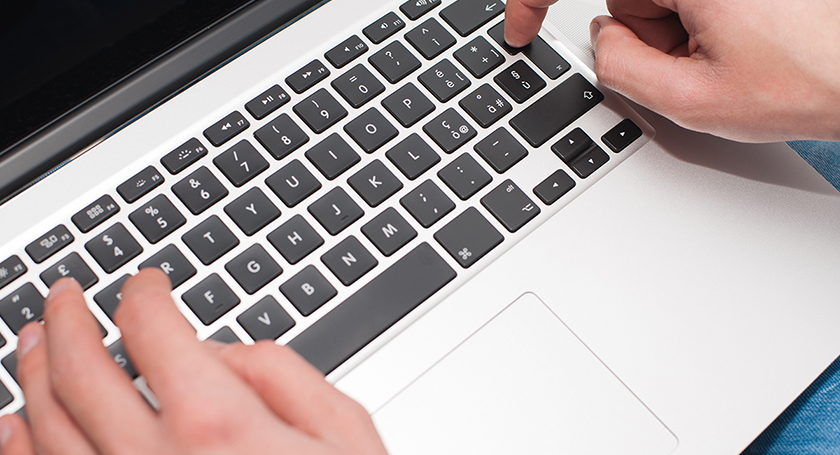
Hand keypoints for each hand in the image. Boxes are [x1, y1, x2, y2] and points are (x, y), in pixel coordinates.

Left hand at [0, 270, 387, 454]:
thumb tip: (219, 352)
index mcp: (219, 424)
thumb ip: (280, 373)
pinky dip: (19, 448)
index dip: (143, 293)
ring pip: (46, 427)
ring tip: (32, 339)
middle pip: (81, 371)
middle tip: (65, 296)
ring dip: (33, 372)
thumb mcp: (343, 432)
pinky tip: (13, 424)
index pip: (153, 330)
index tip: (147, 284)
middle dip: (68, 320)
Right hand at [504, 0, 839, 141]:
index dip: (531, 1)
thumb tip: (600, 40)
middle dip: (645, 32)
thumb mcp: (693, 99)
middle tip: (694, 63)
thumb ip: (620, 68)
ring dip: (677, 28)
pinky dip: (697, 16)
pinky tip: (740, 37)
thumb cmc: (813, 79)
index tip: (522, 30)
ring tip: (729, 53)